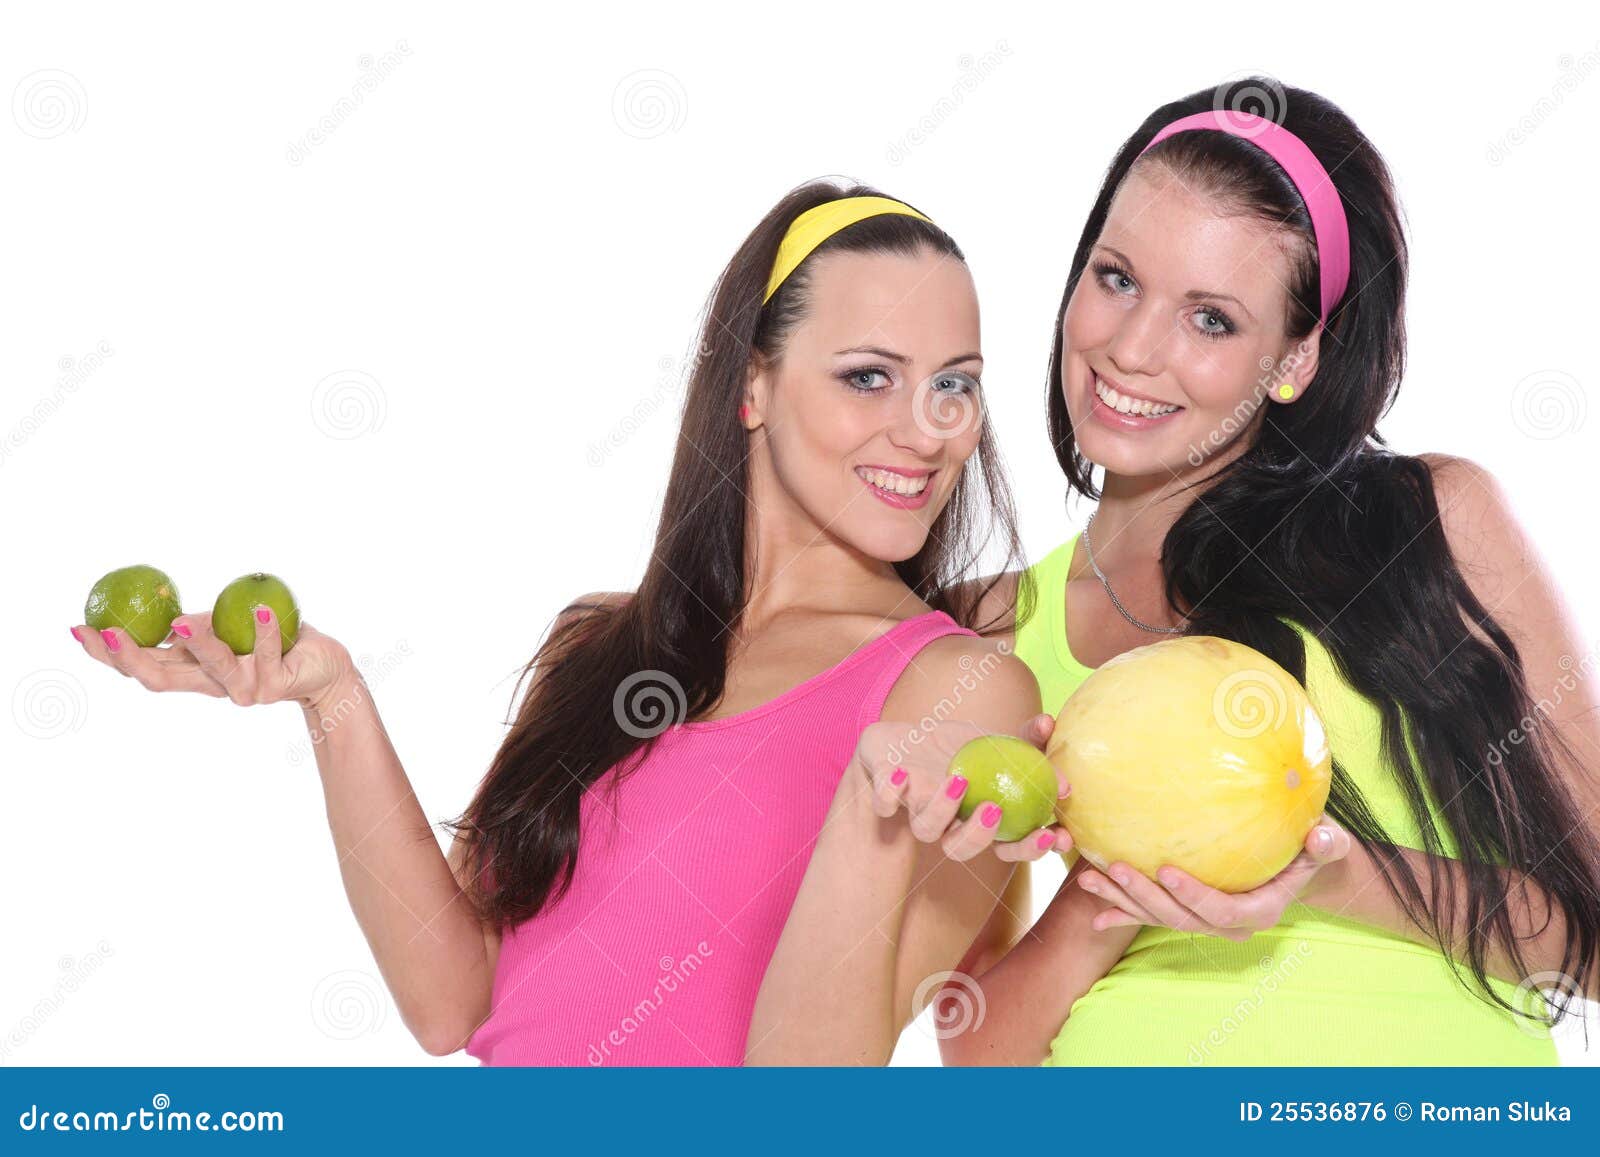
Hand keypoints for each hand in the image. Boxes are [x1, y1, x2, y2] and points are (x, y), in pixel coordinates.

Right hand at [72, 609, 353, 710]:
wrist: (320, 664)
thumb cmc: (266, 639)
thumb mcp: (223, 628)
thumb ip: (194, 627)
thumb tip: (157, 610)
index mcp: (193, 673)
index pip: (141, 668)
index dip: (107, 654)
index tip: (78, 629)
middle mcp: (212, 686)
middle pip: (162, 680)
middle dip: (132, 659)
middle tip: (110, 632)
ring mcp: (244, 689)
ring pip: (215, 670)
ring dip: (198, 645)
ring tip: (181, 621)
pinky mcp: (277, 684)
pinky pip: (268, 653)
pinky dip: (263, 629)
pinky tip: (259, 607)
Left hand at [853, 713, 1072, 863]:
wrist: (902, 739)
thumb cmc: (954, 749)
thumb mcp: (994, 741)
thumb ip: (1025, 740)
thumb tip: (1049, 724)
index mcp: (977, 820)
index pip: (1008, 847)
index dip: (1031, 848)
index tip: (1056, 836)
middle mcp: (946, 824)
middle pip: (962, 848)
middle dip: (979, 835)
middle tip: (995, 810)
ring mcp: (916, 811)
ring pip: (926, 829)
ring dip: (942, 809)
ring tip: (957, 781)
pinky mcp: (886, 795)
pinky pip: (884, 803)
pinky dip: (889, 792)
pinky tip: (900, 773)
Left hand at [1075, 817, 1352, 941]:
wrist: (1297, 865)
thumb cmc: (1311, 847)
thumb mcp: (1328, 843)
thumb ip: (1326, 844)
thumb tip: (1323, 835)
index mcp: (1257, 912)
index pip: (1221, 911)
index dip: (1192, 895)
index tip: (1165, 868)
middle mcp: (1225, 924)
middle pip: (1180, 918)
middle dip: (1146, 898)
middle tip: (1117, 868)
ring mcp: (1201, 919)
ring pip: (1157, 917)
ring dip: (1121, 901)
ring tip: (1088, 877)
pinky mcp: (1185, 908)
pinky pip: (1150, 913)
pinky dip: (1121, 911)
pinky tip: (1092, 909)